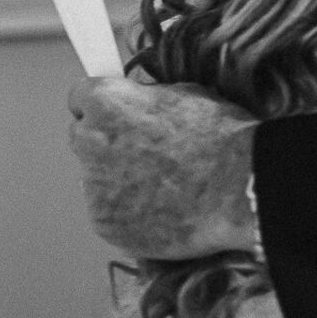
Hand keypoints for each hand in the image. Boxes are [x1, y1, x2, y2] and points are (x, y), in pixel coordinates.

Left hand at [67, 77, 258, 258]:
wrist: (236, 187)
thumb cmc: (219, 135)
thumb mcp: (182, 94)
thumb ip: (143, 101)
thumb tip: (136, 107)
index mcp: (107, 102)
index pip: (80, 96)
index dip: (101, 105)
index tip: (114, 114)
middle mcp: (90, 142)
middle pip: (82, 137)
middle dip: (105, 142)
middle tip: (144, 150)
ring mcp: (94, 187)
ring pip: (95, 179)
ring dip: (118, 179)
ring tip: (164, 184)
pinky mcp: (103, 223)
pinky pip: (108, 212)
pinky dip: (127, 212)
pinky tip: (163, 207)